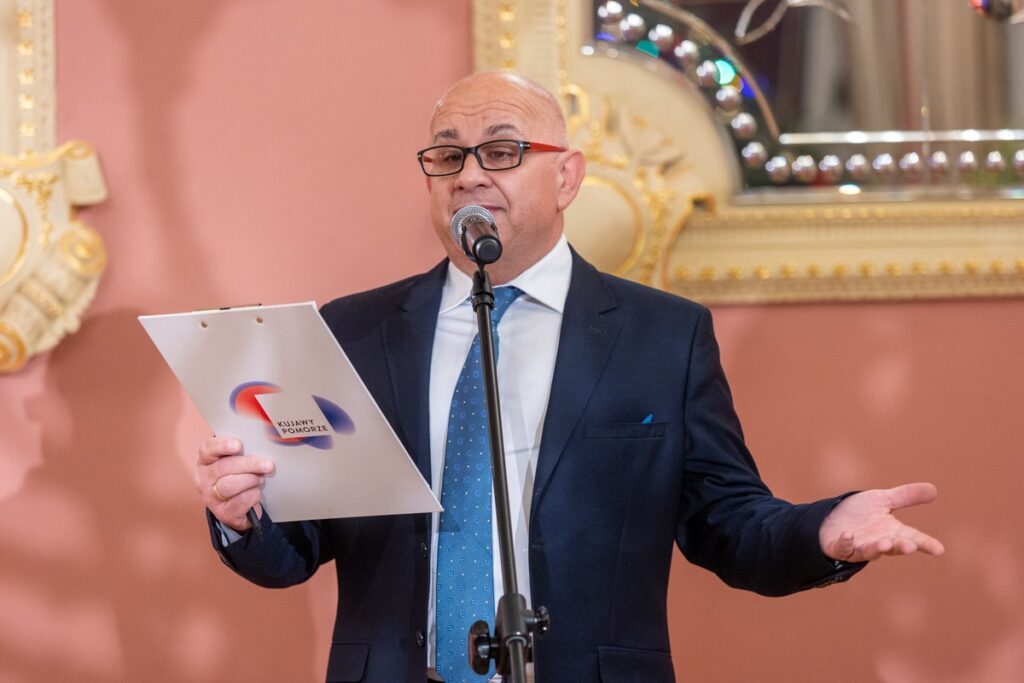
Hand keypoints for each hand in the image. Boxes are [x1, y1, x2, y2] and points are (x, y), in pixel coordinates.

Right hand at [195, 437, 274, 531]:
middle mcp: (204, 478)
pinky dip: (252, 495)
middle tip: (268, 465)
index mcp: (205, 461)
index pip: (207, 449)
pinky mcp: (222, 513)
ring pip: (229, 485)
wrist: (241, 506)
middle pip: (223, 467)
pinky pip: (239, 501)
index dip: (222, 446)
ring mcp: (211, 497)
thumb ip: (243, 452)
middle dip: (249, 464)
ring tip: (260, 479)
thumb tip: (260, 445)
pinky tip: (256, 492)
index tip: (238, 445)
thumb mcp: (238, 461)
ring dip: (250, 480)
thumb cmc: (239, 476)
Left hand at [819, 482, 944, 562]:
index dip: (926, 544)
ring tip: (884, 543)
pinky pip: (843, 547)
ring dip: (876, 548)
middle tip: (910, 546)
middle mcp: (878, 542)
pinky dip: (845, 542)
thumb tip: (934, 489)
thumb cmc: (859, 512)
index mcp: (892, 532)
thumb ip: (906, 497)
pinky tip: (847, 535)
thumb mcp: (883, 500)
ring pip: (870, 551)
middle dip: (901, 547)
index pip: (913, 538)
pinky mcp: (840, 547)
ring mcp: (859, 546)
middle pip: (893, 546)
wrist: (831, 517)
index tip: (939, 549)